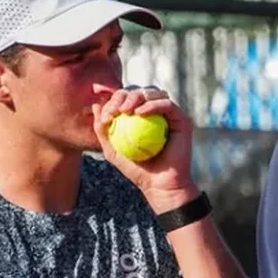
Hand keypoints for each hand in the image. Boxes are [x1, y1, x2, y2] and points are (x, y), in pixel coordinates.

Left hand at [92, 84, 199, 211]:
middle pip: (139, 91)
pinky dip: (152, 105)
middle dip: (123, 96)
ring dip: (136, 97)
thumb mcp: (113, 150)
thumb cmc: (137, 170)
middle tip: (115, 111)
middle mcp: (158, 112)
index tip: (105, 116)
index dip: (114, 101)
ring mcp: (170, 115)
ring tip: (125, 111)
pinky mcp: (182, 119)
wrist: (160, 185)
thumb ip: (103, 130)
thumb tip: (95, 106)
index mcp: (142, 116)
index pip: (127, 99)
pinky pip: (167, 104)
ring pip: (153, 92)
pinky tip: (139, 113)